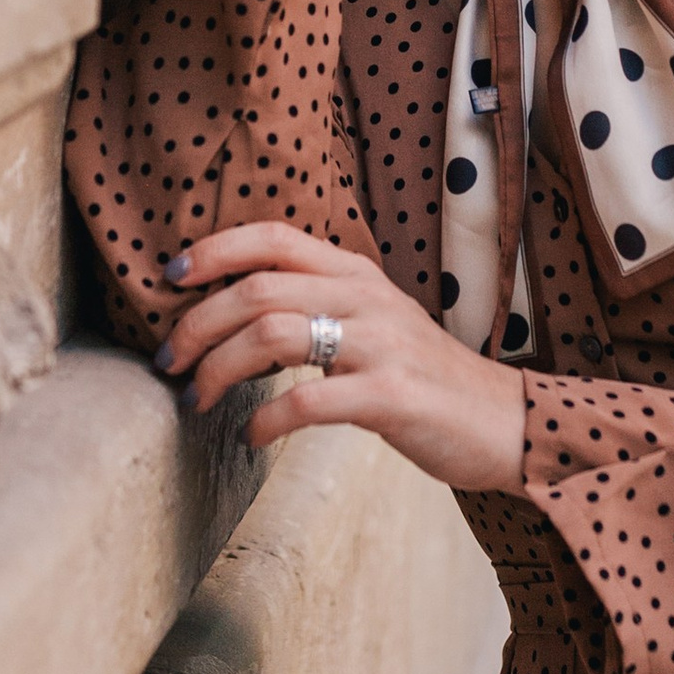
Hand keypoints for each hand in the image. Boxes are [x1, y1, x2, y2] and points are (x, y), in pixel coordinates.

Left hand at [157, 222, 526, 490]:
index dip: (214, 250)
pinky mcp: (391, 395)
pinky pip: (308, 401)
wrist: (504, 421)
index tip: (172, 276)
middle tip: (169, 360)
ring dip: (219, 369)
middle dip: (198, 323)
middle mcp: (366, 297)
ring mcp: (380, 344)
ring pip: (273, 334)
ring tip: (198, 398)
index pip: (274, 237)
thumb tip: (238, 311)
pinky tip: (251, 436)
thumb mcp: (374, 322)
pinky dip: (265, 420)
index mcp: (356, 273)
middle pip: (257, 289)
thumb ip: (319, 305)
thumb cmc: (423, 378)